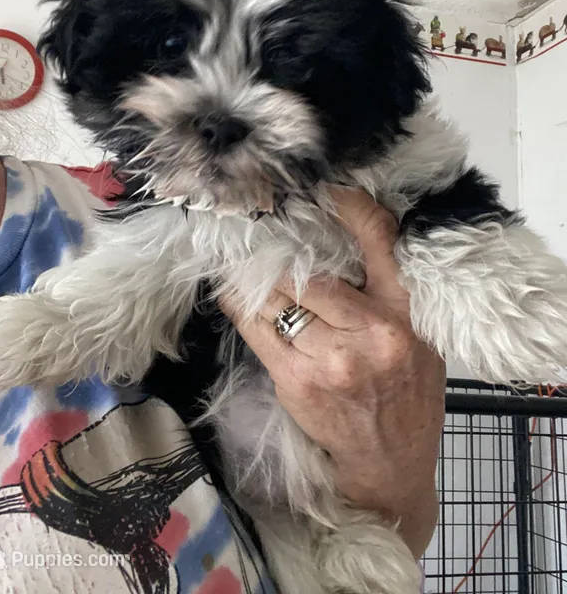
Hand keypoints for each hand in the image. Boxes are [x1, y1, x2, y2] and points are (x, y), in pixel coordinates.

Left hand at [221, 188, 444, 557]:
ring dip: (252, 275)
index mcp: (405, 314)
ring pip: (277, 298)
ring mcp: (331, 358)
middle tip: (255, 221)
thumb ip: (391, 294)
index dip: (351, 207)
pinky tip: (230, 289)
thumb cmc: (409, 397)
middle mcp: (371, 332)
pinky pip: (258, 329)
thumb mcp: (421, 339)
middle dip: (279, 248)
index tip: (328, 186)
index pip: (380, 243)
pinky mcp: (298, 380)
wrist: (392, 465)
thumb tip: (347, 244)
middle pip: (310, 271)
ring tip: (233, 252)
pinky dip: (241, 305)